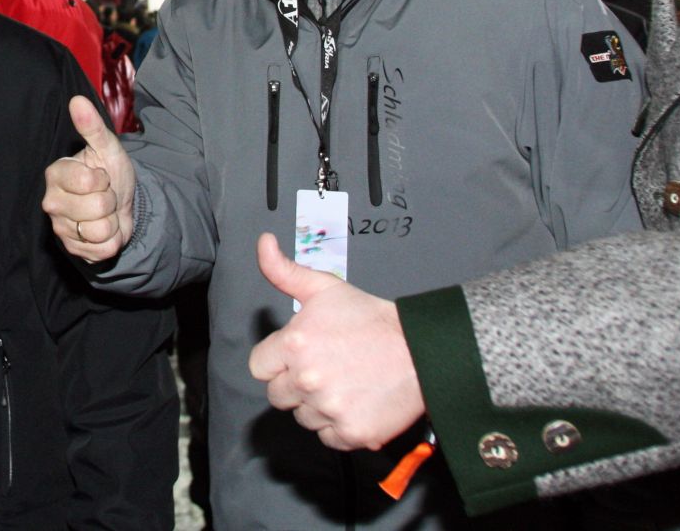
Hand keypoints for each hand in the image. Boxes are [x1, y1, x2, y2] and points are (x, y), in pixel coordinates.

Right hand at [42, 96, 136, 261]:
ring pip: (101, 230)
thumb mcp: (107, 147)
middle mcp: (52, 202)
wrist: (121, 205)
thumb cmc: (110, 172)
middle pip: (97, 208)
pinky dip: (112, 240)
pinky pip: (103, 249)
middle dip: (110, 201)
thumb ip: (92, 126)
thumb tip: (77, 100)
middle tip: (103, 196)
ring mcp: (61, 228)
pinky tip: (103, 230)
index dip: (104, 179)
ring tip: (104, 213)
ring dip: (112, 222)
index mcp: (56, 174)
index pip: (89, 181)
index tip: (101, 176)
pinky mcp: (73, 249)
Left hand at [248, 232, 424, 450]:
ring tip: (343, 382)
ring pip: (302, 417)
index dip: (277, 360)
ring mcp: (329, 409)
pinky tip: (355, 401)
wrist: (420, 350)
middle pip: (277, 395)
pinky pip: (327, 437)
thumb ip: (284, 270)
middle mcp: (307, 380)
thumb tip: (263, 243)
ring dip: (316, 405)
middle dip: (294, 383)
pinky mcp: (351, 433)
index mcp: (295, 344)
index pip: (259, 366)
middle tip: (324, 368)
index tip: (297, 356)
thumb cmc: (372, 319)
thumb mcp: (324, 288)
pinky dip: (338, 426)